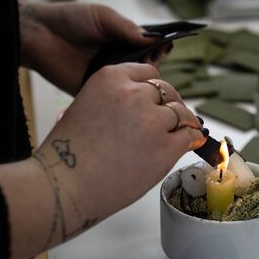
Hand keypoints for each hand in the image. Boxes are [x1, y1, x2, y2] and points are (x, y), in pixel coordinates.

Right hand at [0, 63, 205, 258]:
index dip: (153, 88)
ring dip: (184, 121)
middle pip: (166, 91)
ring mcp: (152, 119)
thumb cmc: (66, 155)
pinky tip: (192, 141)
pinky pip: (189, 135)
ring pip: (181, 112)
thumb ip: (105, 101)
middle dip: (169, 104)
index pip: (147, 73)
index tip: (156, 98)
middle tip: (170, 117)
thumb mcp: (80, 108)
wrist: (67, 185)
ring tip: (186, 129)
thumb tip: (117, 110)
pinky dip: (192, 138)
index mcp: (110, 78)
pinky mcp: (166, 146)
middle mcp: (134, 94)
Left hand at [19, 1, 165, 94]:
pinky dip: (123, 99)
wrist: (38, 34)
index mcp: (123, 43)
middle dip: (152, 66)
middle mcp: (119, 63)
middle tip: (150, 60)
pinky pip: (114, 100)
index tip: (164, 46)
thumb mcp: (103, 17)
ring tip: (139, 74)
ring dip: (140, 84)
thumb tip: (156, 39)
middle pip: (146, 71)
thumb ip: (127, 28)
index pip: (150, 50)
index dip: (159, 49)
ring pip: (133, 88)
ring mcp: (108, 79)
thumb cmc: (69, 19)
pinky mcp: (95, 93)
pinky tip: (127, 92)